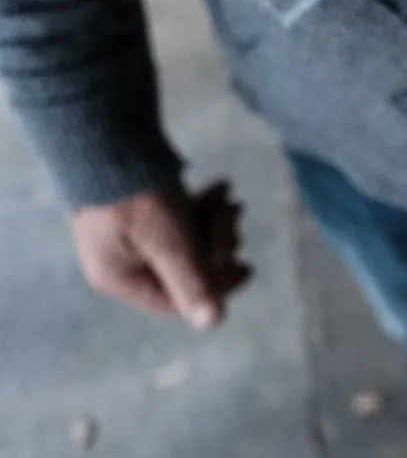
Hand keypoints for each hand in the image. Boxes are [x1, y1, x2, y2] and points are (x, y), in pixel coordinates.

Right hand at [72, 181, 251, 328]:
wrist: (108, 134)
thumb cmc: (137, 195)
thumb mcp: (170, 243)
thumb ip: (192, 282)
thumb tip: (213, 322)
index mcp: (119, 277)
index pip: (177, 300)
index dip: (217, 286)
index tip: (248, 267)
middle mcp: (120, 261)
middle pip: (185, 267)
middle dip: (217, 243)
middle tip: (234, 219)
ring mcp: (126, 234)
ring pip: (186, 239)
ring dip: (214, 221)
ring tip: (231, 201)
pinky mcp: (137, 209)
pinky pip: (177, 217)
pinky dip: (202, 205)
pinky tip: (222, 187)